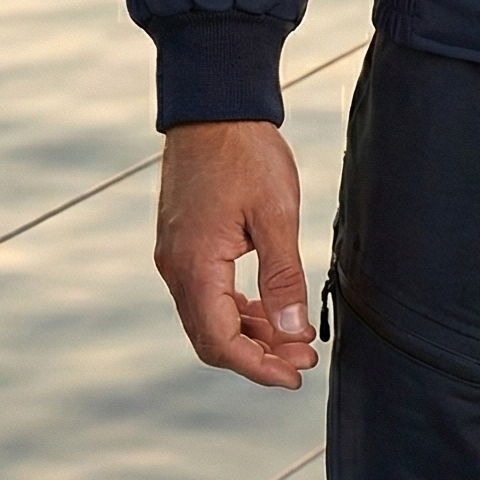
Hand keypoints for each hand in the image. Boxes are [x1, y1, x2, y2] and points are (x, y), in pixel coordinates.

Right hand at [154, 120, 316, 389]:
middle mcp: (176, 268)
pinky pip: (207, 292)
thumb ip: (283, 276)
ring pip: (209, 317)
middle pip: (211, 338)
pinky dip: (237, 308)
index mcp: (195, 266)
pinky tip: (269, 308)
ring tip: (294, 336)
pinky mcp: (183, 242)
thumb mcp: (276, 214)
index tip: (296, 374)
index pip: (220, 343)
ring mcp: (176, 255)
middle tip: (303, 358)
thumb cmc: (245, 152)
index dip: (258, 367)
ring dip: (250, 333)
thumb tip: (292, 331)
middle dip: (258, 355)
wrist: (214, 105)